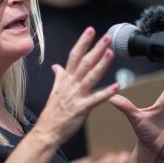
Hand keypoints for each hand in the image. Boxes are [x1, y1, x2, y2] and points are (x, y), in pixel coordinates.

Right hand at [35, 27, 118, 145]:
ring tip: (111, 53)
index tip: (91, 30)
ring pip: (90, 77)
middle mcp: (71, 85)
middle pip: (84, 62)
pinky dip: (107, 93)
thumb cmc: (52, 113)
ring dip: (101, 64)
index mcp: (65, 80)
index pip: (74, 56)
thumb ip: (58, 77)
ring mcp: (76, 96)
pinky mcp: (81, 109)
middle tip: (107, 37)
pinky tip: (117, 86)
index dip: (83, 42)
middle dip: (96, 49)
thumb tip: (56, 66)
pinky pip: (96, 99)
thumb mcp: (54, 91)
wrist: (46, 132)